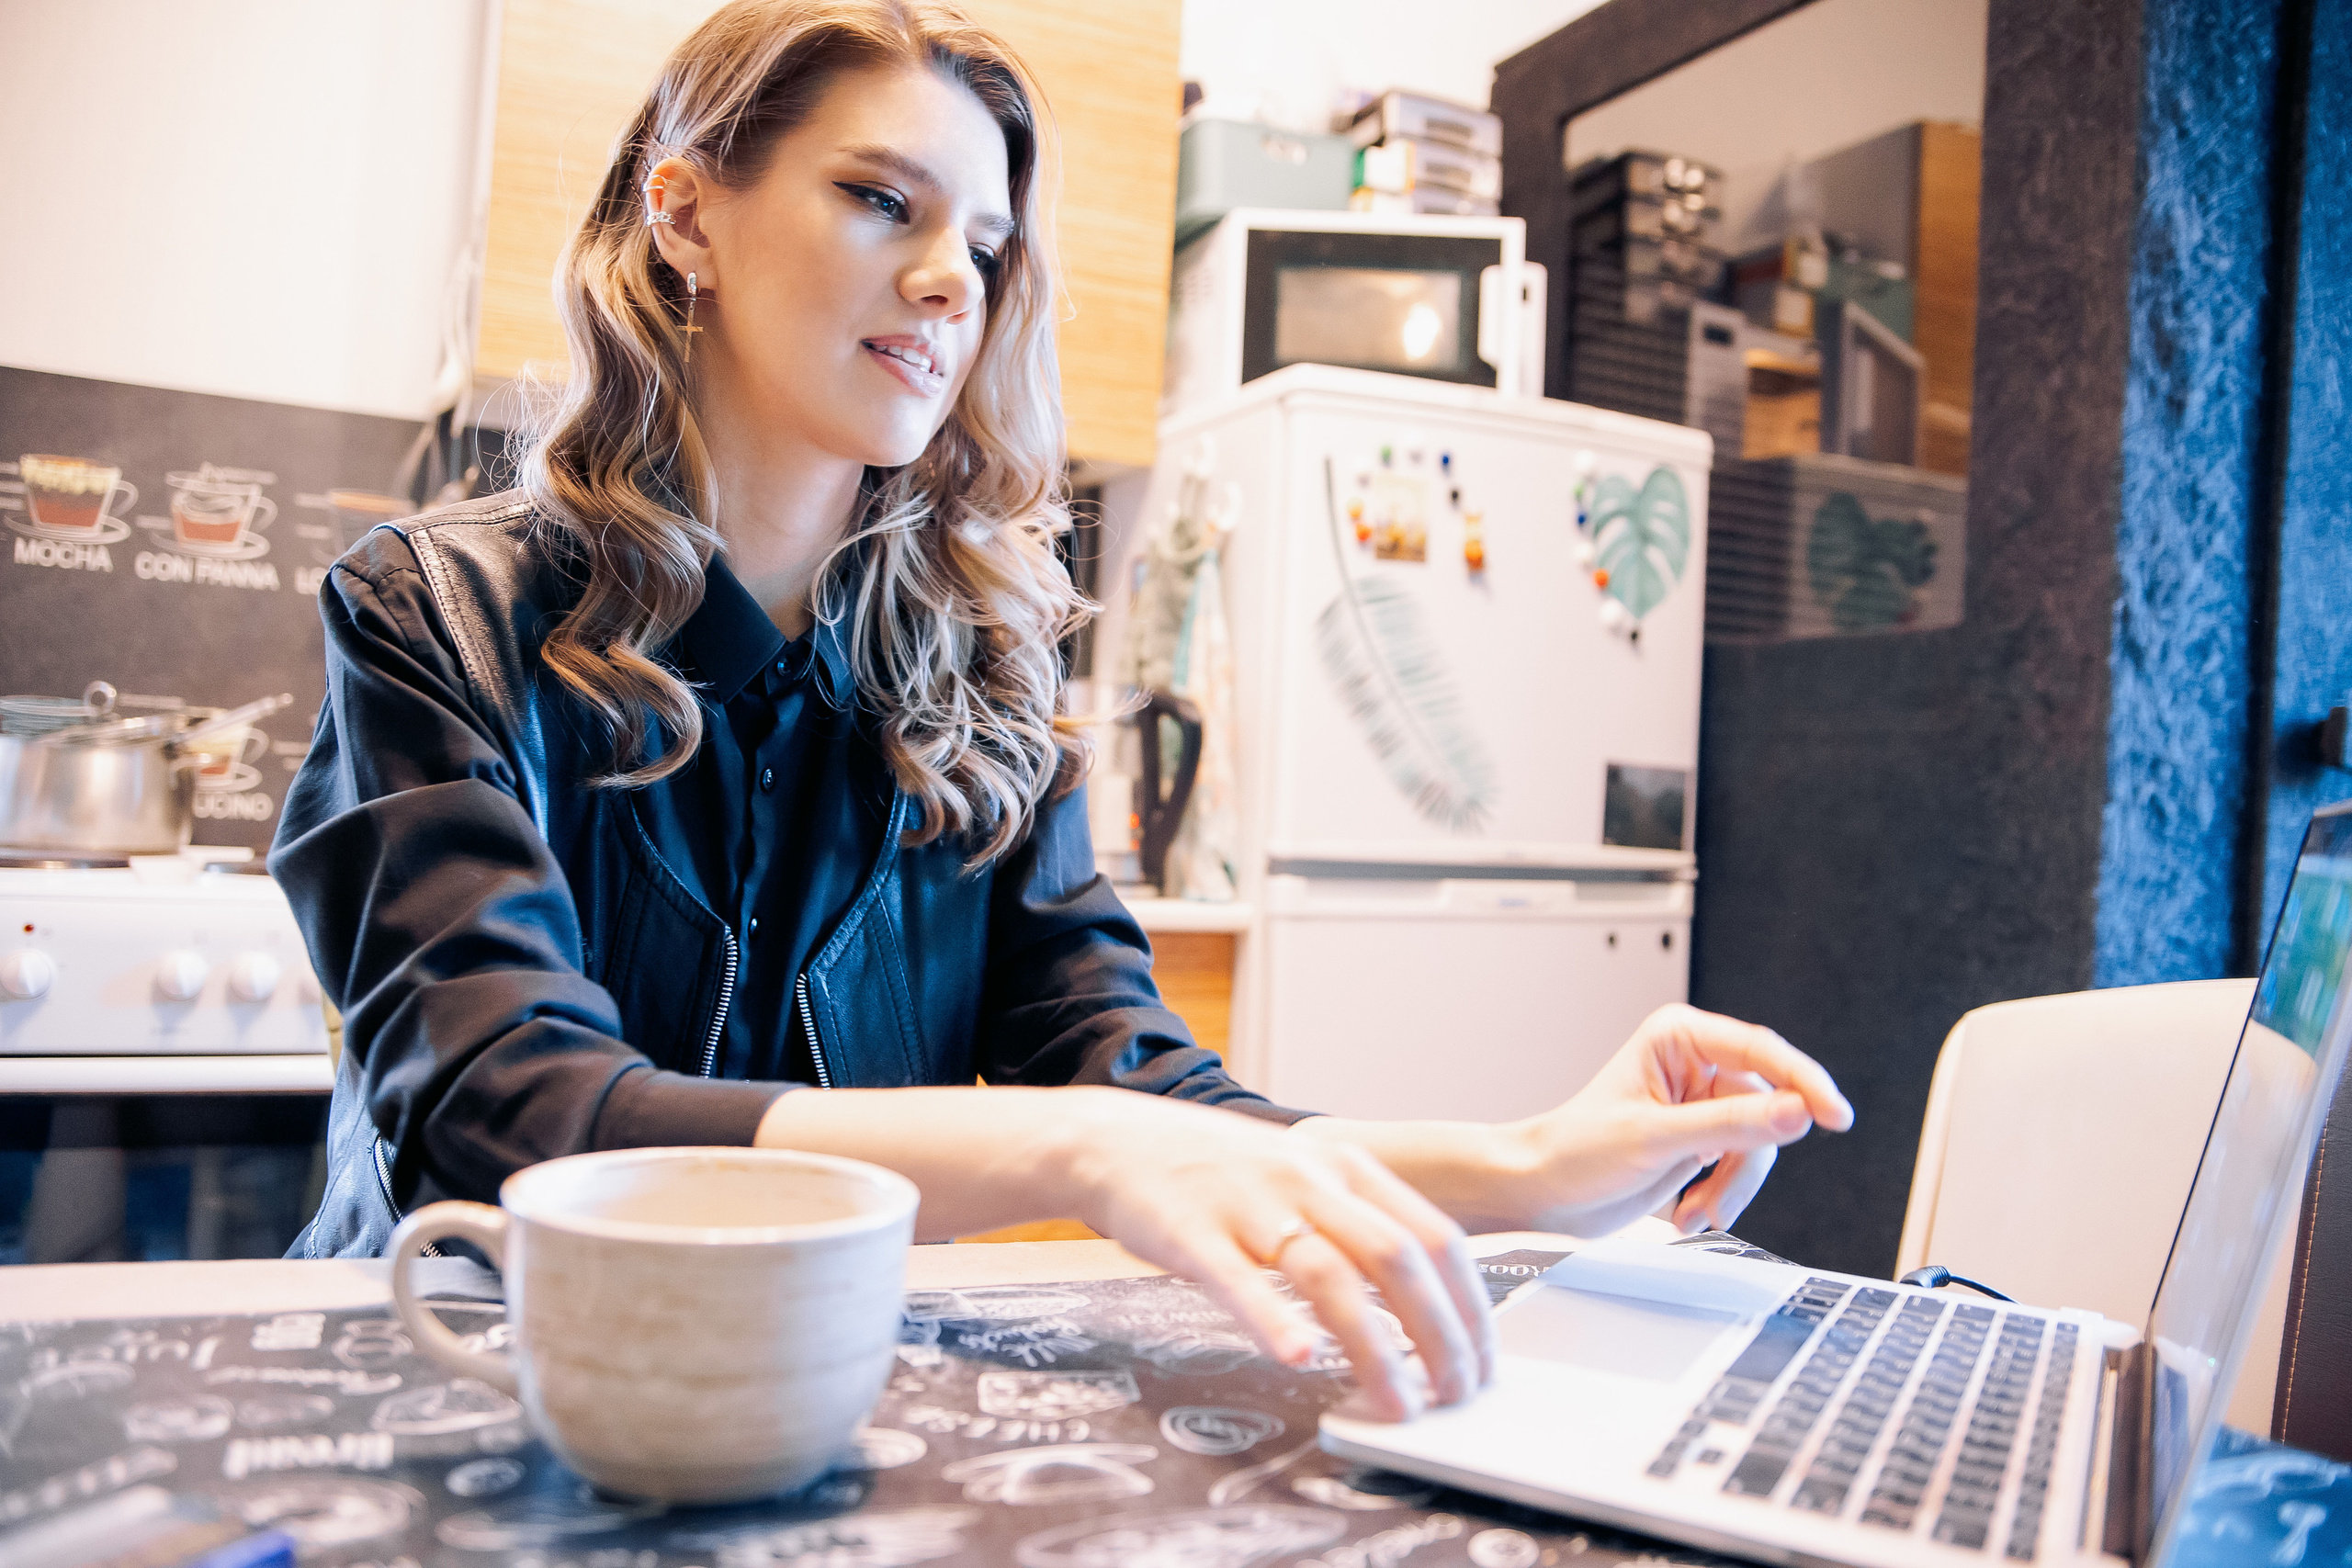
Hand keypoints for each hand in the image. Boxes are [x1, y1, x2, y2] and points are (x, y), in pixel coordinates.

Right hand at [1059, 1089, 1493, 1421]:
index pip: (1435, 1236)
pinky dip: (1273, 1320)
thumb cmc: (1217, 1172)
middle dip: (1440, 1335)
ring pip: (1331, 1275)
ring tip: (1397, 1404)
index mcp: (1345, 1166)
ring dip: (1375, 1347)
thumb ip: (1356, 1224)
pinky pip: (1241, 1280)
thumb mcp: (1302, 1175)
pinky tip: (1297, 1358)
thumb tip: (1421, 1301)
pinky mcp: (1195, 1233)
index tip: (1483, 1361)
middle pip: (1398, 1257)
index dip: (1470, 1305)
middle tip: (1455, 1396)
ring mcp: (1252, 1203)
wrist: (1118, 1140)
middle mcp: (1309, 1179)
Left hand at [1506, 1004, 1852, 1237]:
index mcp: (1680, 1038)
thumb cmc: (1575, 1150)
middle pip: (1768, 1107)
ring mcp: (1702, 1104)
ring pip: (1760, 1144)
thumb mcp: (1656, 1138)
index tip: (1834, 1116)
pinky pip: (1743, 1166)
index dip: (1805, 1084)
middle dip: (1746, 1161)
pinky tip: (1689, 1211)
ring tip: (1695, 1212)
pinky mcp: (1702, 1140)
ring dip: (1732, 1186)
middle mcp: (1696, 1064)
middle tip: (1721, 1197)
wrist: (1543, 1191)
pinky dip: (1723, 1195)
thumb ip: (1731, 1125)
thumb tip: (1795, 1111)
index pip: (1762, 1052)